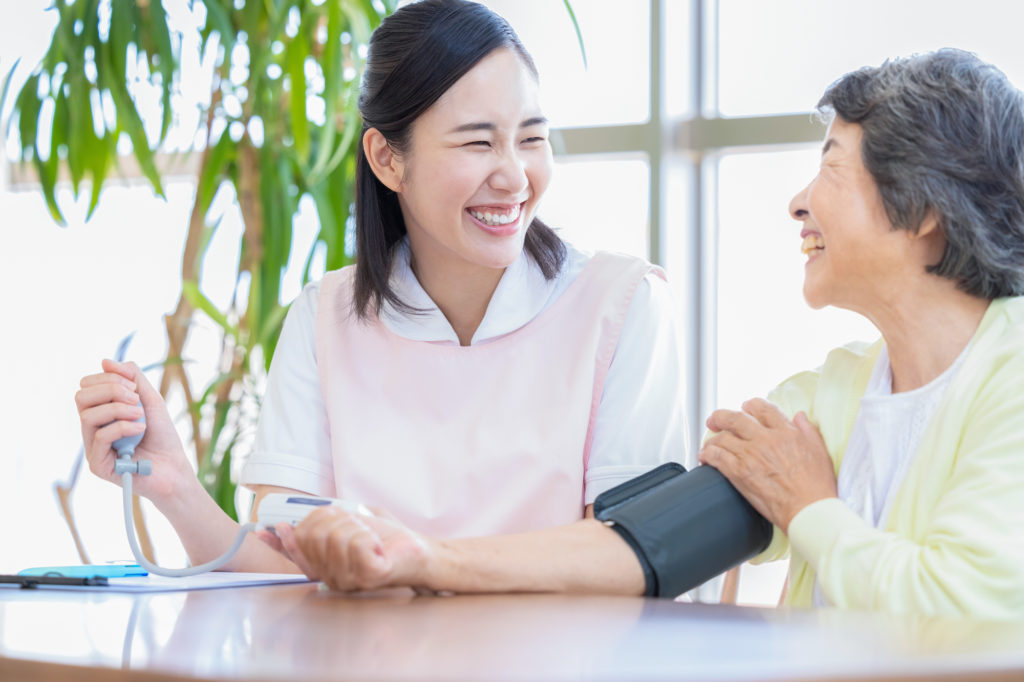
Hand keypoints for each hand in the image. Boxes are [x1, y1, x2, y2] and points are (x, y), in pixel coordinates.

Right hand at [75, 359, 195, 505]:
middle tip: (136, 399)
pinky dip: (123, 427)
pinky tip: (140, 429)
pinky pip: (100, 437)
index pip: (86, 386)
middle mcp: (91, 429)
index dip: (109, 379)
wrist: (174, 467)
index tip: (134, 386)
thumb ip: (131, 378)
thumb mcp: (150, 399)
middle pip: (81, 397)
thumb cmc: (162, 435)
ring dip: (119, 409)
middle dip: (111, 391)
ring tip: (141, 416)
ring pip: (88, 416)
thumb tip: (104, 361)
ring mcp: (92, 447)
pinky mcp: (97, 465)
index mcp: (100, 412)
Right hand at [276, 507, 433, 591]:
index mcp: (325, 567)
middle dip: (334, 519)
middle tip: (355, 524)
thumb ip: (320, 524)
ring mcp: (348, 580)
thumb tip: (287, 522)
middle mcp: (331, 578)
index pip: (295, 554)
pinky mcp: (368, 575)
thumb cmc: (386, 539)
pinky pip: (357, 542)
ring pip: (334, 535)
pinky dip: (369, 534)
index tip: (265, 527)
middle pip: (312, 534)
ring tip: (370, 536)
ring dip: (356, 525)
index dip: (280, 541)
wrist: (419, 551)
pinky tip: (379, 546)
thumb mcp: (348, 525)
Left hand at [699, 398, 836, 532]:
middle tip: (714, 420)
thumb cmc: (816, 487)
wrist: (808, 510)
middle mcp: (765, 440)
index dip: (750, 405)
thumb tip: (798, 416)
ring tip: (709, 443)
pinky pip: (716, 456)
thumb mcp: (820, 451)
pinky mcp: (739, 472)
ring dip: (712, 438)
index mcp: (785, 433)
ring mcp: (750, 455)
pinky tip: (704, 457)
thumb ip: (808, 430)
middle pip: (735, 418)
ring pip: (722, 437)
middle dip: (721, 417)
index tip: (745, 407)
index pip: (763, 409)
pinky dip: (707, 454)